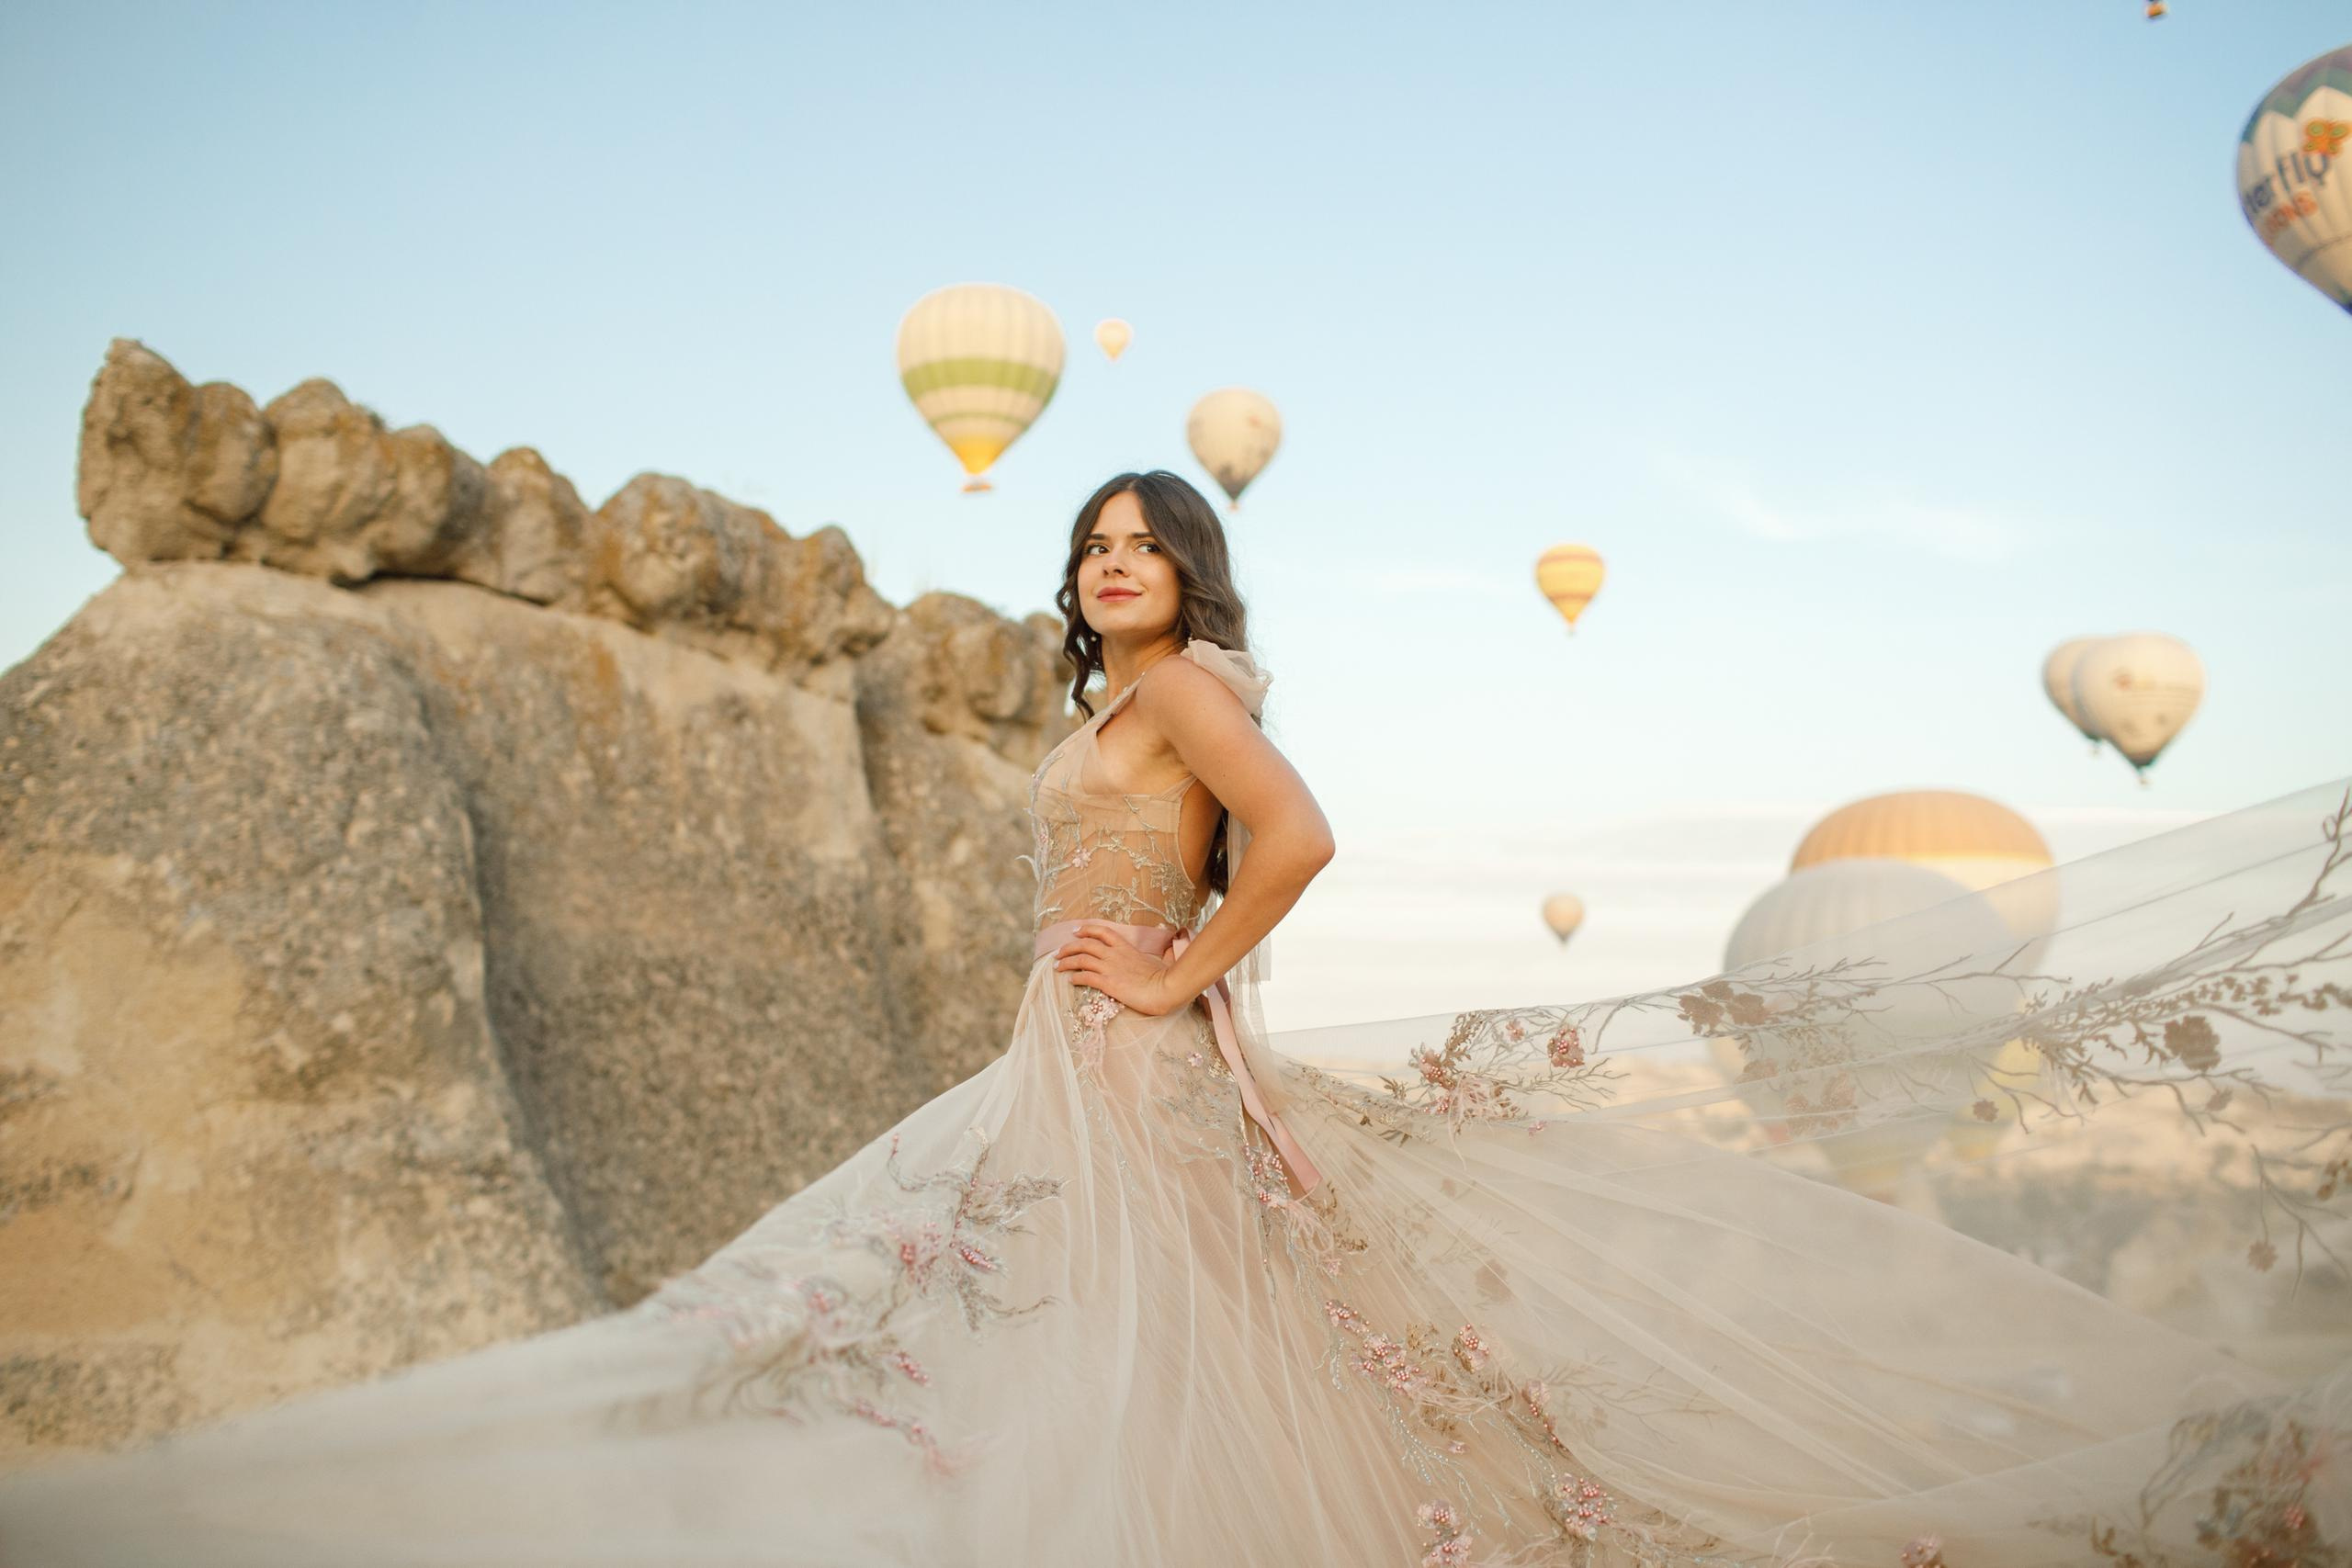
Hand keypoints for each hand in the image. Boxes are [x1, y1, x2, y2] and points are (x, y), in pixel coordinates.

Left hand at [1054, 922, 1183, 1016]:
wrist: (1165, 989)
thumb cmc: (1164, 977)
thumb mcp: (1156, 961)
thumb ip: (1149, 957)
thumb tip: (1162, 955)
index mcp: (1125, 947)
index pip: (1102, 932)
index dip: (1086, 929)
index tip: (1076, 931)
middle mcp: (1114, 954)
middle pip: (1085, 944)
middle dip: (1069, 947)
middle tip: (1058, 952)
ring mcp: (1110, 968)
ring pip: (1081, 959)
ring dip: (1066, 962)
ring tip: (1057, 966)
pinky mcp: (1108, 983)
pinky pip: (1085, 977)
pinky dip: (1075, 977)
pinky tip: (1070, 980)